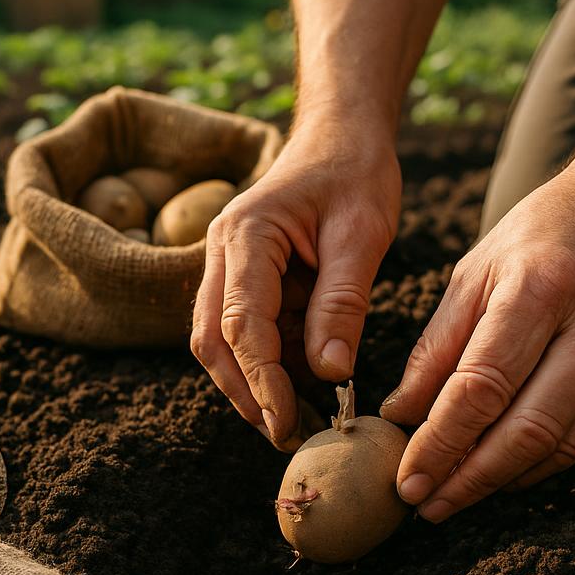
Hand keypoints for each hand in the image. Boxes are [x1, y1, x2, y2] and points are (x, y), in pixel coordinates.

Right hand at [191, 118, 400, 443]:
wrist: (342, 137)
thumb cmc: (355, 174)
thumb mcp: (362, 235)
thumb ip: (342, 303)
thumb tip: (331, 373)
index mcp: (246, 235)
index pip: (241, 324)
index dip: (262, 380)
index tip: (288, 422)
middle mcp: (222, 252)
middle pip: (213, 341)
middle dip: (246, 394)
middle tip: (287, 436)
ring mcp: (227, 266)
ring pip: (220, 341)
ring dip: (253, 384)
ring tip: (298, 421)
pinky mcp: (244, 278)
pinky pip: (246, 331)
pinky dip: (270, 363)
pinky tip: (303, 386)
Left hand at [380, 160, 574, 520]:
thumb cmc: (542, 231)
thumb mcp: (476, 268)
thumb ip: (438, 343)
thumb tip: (401, 412)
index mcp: (539, 289)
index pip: (483, 386)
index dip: (441, 441)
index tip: (406, 477)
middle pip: (524, 428)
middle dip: (467, 477)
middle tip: (424, 505)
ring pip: (556, 444)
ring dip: (499, 481)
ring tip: (452, 499)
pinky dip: (535, 465)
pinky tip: (498, 475)